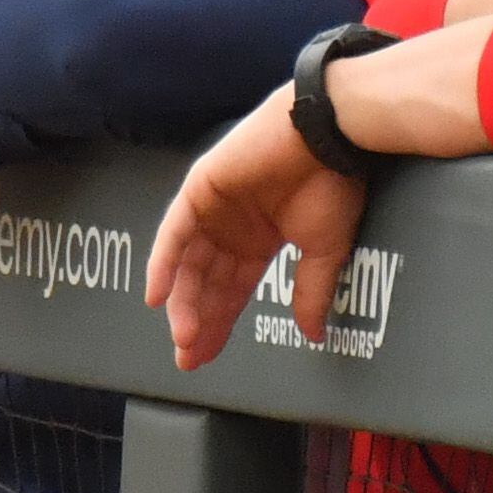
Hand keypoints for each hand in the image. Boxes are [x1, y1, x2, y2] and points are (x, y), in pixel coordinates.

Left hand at [147, 88, 370, 368]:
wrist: (330, 135)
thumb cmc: (334, 185)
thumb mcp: (324, 250)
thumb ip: (310, 292)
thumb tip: (312, 335)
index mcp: (261, 239)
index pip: (232, 289)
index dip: (219, 323)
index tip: (206, 357)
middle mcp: (232, 226)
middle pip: (206, 282)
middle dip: (197, 320)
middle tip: (189, 357)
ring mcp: (214, 207)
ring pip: (188, 262)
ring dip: (183, 301)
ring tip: (184, 337)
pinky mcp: (200, 187)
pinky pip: (174, 232)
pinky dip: (163, 263)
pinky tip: (158, 297)